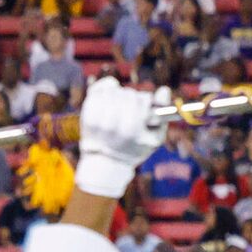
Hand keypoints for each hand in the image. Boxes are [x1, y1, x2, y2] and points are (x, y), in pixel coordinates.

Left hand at [73, 77, 168, 197]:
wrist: (106, 161)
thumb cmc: (135, 147)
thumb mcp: (155, 136)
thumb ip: (163, 114)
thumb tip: (164, 89)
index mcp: (133, 131)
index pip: (143, 100)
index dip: (146, 100)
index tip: (145, 106)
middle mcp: (115, 126)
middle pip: (128, 94)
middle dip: (132, 96)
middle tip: (131, 104)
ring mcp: (99, 121)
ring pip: (113, 91)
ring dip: (118, 94)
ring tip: (119, 103)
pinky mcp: (87, 116)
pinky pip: (97, 92)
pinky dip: (104, 91)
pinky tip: (108, 98)